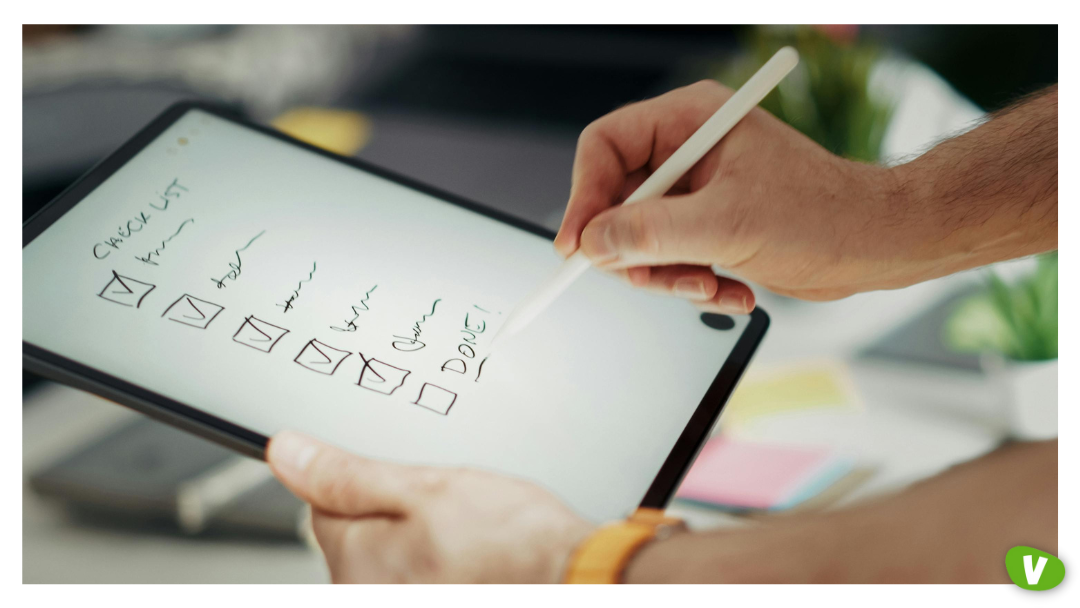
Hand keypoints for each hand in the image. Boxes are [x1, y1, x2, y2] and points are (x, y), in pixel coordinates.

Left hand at [267, 431, 594, 583]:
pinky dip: (439, 563)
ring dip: (420, 540)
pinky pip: (417, 575)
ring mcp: (397, 601)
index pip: (325, 504)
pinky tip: (471, 556)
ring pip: (391, 558)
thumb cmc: (511, 540)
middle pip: (358, 536)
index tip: (403, 480)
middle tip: (447, 506)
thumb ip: (347, 474)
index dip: (367, 480)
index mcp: (354, 562)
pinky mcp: (429, 601)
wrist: (572, 576)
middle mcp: (364, 593)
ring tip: (466, 531)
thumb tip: (287, 454)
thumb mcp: (425, 486)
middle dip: (395, 513)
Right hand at [555, 80, 915, 306]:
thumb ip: (652, 234)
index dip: (583, 196)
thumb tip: (592, 243)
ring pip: (638, 239)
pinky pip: (667, 259)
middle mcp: (687, 151)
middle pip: (615, 200)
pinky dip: (691, 284)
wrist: (875, 246)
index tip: (576, 247)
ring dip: (667, 277)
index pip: (605, 146)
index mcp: (690, 121)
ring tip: (709, 289)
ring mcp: (696, 191)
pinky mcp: (707, 225)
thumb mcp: (727, 226)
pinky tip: (731, 292)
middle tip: (654, 280)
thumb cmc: (821, 216)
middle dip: (634, 251)